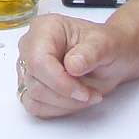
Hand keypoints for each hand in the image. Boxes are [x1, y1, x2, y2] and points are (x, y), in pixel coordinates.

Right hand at [15, 15, 138, 117]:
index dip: (59, 82)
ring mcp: (28, 67)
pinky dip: (58, 110)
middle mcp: (30, 46)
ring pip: (34, 98)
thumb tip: (72, 65)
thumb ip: (91, 52)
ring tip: (87, 96)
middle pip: (35, 82)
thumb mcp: (107, 45)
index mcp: (45, 28)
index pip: (38, 61)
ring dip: (64, 104)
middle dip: (66, 96)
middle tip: (92, 95)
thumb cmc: (107, 46)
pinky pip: (35, 106)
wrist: (110, 59)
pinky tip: (75, 101)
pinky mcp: (30, 86)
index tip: (84, 92)